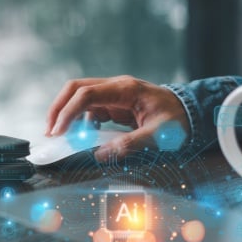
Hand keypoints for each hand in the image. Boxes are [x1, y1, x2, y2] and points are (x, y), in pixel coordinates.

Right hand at [44, 75, 188, 161]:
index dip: (68, 113)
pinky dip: (79, 121)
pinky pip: (90, 109)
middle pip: (75, 88)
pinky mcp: (114, 104)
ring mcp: (114, 94)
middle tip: (49, 132)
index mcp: (125, 89)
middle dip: (58, 108)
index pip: (86, 94)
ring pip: (79, 97)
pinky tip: (78, 137)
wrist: (191, 113)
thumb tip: (100, 155)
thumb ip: (130, 145)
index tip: (58, 133)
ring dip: (66, 114)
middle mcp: (116, 87)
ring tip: (58, 137)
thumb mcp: (158, 136)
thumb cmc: (177, 121)